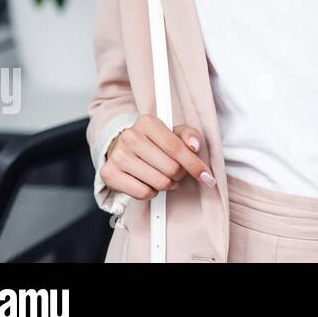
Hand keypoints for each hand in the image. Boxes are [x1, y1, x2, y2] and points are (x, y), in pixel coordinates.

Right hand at [99, 115, 214, 200]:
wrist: (123, 150)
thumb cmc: (154, 143)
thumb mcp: (174, 134)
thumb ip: (189, 136)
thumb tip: (194, 146)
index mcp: (147, 123)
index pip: (177, 148)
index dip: (195, 165)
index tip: (207, 176)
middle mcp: (130, 137)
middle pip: (170, 168)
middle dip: (179, 174)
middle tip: (175, 171)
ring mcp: (118, 156)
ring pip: (159, 182)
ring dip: (167, 184)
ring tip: (162, 176)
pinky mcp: (109, 174)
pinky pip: (143, 193)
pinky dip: (151, 192)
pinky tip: (148, 182)